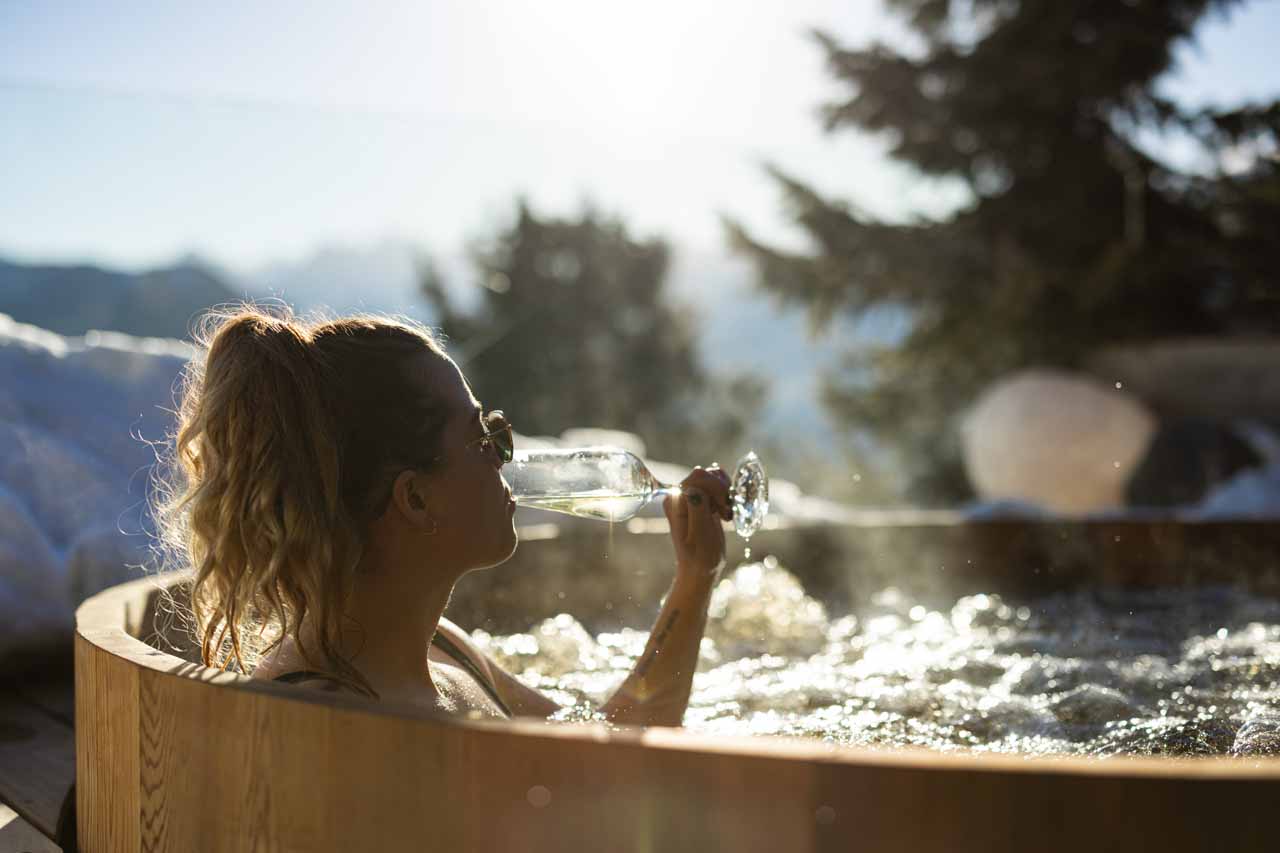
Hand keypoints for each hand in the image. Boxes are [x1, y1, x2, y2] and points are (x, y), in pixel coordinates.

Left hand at [663, 464, 731, 579]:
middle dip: (720, 490)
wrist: (701, 568)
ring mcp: (689, 496)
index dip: (715, 489)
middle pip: (705, 474)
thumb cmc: (701, 556)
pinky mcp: (700, 498)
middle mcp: (679, 496)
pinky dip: (725, 493)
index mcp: (675, 502)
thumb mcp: (700, 536)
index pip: (697, 478)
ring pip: (712, 476)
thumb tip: (694, 490)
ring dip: (724, 492)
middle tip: (724, 513)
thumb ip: (696, 510)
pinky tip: (725, 510)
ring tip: (724, 513)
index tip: (723, 511)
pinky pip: (715, 483)